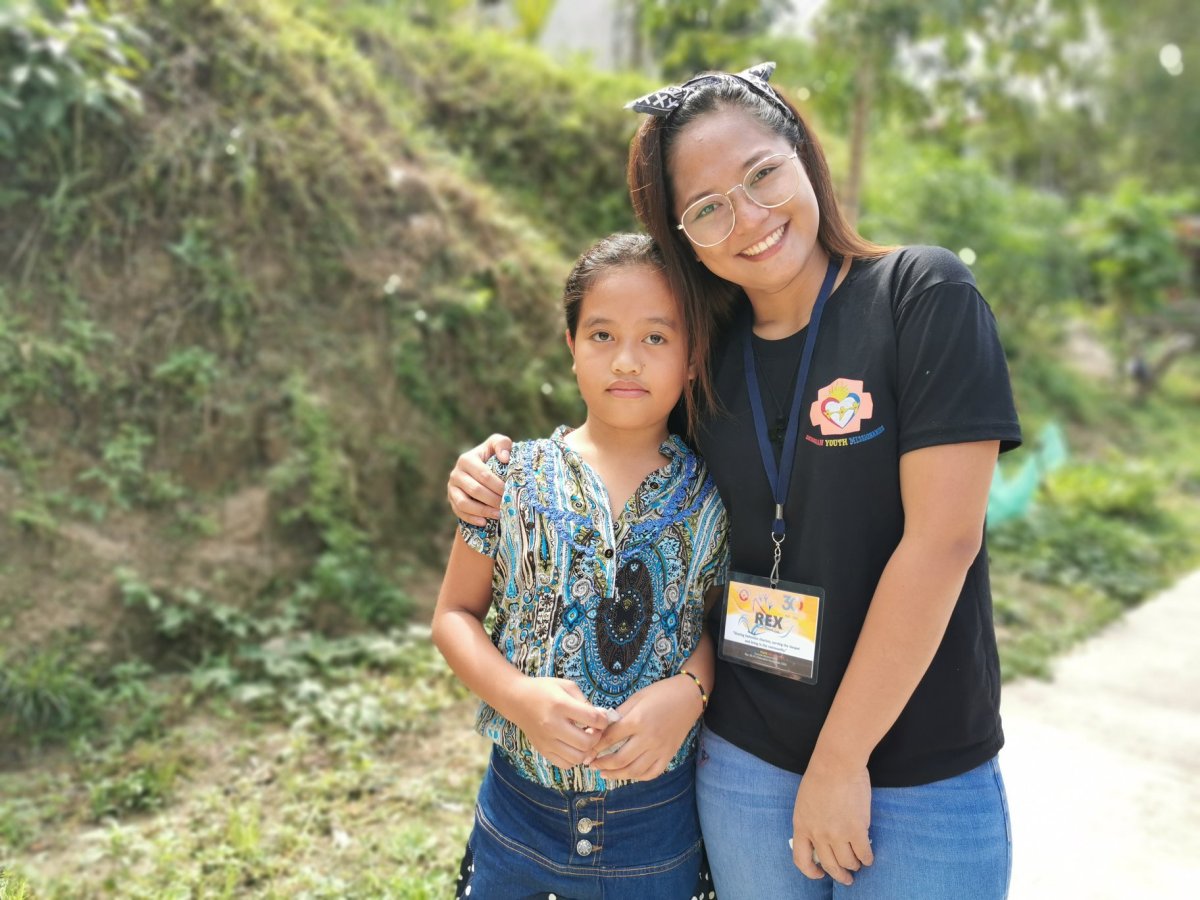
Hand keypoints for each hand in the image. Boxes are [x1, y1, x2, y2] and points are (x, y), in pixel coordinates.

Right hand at [448, 434, 511, 525]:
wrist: (479, 468)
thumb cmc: (491, 456)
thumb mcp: (497, 445)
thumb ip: (502, 444)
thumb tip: (505, 458)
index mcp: (467, 459)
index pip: (484, 475)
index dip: (498, 486)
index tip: (510, 492)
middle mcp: (456, 473)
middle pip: (475, 490)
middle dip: (493, 499)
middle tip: (507, 505)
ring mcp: (452, 487)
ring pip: (464, 503)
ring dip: (482, 511)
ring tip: (498, 515)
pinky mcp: (451, 499)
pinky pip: (459, 512)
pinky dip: (471, 518)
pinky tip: (484, 522)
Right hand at [509, 677, 610, 768]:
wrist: (517, 699)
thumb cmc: (544, 690)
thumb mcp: (567, 686)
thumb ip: (585, 702)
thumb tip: (602, 718)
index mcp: (560, 705)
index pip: (593, 719)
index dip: (604, 720)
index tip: (602, 718)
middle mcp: (553, 725)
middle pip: (587, 742)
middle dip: (597, 737)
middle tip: (594, 730)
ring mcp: (547, 741)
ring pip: (577, 758)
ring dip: (587, 750)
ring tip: (584, 739)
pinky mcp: (543, 750)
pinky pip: (565, 764)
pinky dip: (574, 758)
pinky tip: (573, 746)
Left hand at [586, 675, 703, 781]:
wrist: (689, 697)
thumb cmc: (660, 694)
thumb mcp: (636, 698)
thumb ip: (618, 715)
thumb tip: (598, 727)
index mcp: (638, 720)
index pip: (610, 738)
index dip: (594, 746)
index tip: (585, 751)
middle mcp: (648, 738)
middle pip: (619, 759)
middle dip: (601, 764)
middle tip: (591, 764)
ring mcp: (660, 749)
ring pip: (634, 770)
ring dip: (615, 774)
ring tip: (603, 773)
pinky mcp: (668, 755)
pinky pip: (651, 773)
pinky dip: (637, 776)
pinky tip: (627, 773)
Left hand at [790, 757, 873, 885]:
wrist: (836, 763)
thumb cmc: (821, 775)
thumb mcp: (805, 801)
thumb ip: (811, 820)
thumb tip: (821, 836)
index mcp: (801, 825)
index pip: (801, 859)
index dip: (810, 871)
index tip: (819, 874)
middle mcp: (818, 834)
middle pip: (828, 865)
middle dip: (839, 875)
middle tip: (847, 879)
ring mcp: (837, 834)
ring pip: (847, 862)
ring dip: (854, 866)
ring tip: (859, 864)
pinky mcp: (856, 830)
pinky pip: (863, 854)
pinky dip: (867, 859)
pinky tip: (869, 857)